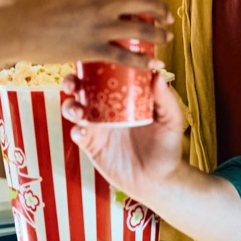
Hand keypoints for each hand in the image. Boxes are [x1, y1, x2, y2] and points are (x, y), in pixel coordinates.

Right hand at [3, 0, 172, 71]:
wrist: (12, 26)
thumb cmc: (28, 0)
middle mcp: (103, 1)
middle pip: (146, 2)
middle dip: (162, 8)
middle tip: (167, 12)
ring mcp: (100, 26)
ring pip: (143, 29)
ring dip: (160, 34)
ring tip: (167, 36)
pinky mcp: (92, 50)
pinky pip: (126, 57)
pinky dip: (144, 62)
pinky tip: (154, 64)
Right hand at [62, 72, 186, 199]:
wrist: (159, 180)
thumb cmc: (167, 146)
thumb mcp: (170, 120)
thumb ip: (165, 99)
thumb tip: (157, 74)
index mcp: (122, 98)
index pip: (103, 76)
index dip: (92, 67)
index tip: (90, 61)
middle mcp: (106, 109)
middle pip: (81, 90)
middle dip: (71, 83)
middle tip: (73, 84)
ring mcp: (98, 128)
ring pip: (74, 110)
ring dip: (70, 107)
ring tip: (78, 112)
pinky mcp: (93, 147)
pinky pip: (78, 135)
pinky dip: (77, 131)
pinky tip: (83, 132)